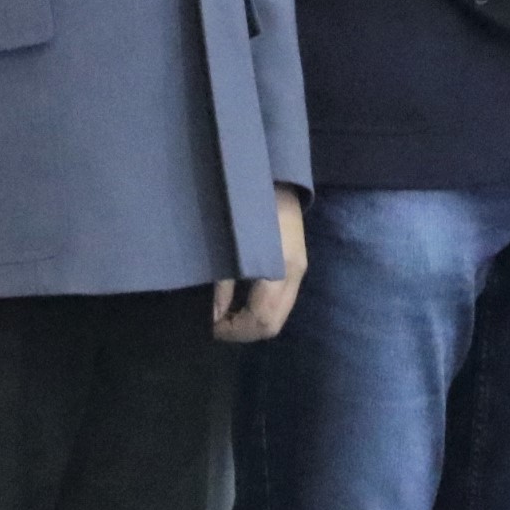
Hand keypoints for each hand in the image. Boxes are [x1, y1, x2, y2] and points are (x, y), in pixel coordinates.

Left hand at [215, 188, 308, 342]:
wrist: (276, 177)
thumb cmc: (246, 206)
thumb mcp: (228, 245)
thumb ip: (223, 283)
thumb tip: (214, 315)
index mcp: (278, 269)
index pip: (260, 319)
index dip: (234, 330)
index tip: (210, 326)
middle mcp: (294, 275)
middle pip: (272, 325)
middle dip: (244, 331)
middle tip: (218, 325)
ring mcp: (298, 272)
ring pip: (278, 317)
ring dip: (252, 323)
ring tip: (227, 315)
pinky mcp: (297, 266)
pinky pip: (281, 304)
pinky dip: (261, 311)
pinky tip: (241, 303)